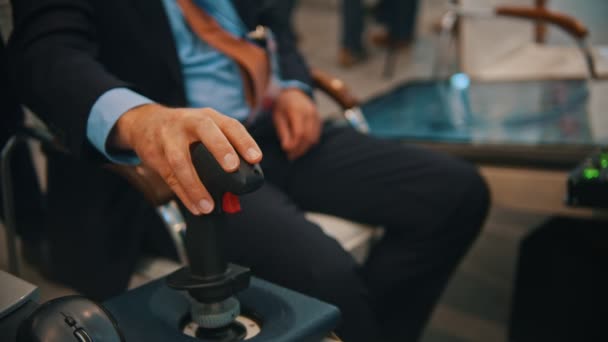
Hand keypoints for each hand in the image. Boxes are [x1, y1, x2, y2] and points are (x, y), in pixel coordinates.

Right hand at [111, 104, 261, 214]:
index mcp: (208, 117)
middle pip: (205, 130)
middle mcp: (189, 122)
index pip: (230, 124)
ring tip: (208, 206)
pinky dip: (184, 194)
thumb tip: (240, 185)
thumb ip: (224, 150)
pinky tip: (195, 207)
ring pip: (181, 160)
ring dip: (195, 185)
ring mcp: (169, 137)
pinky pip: (170, 177)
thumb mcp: (205, 129)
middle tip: (232, 167)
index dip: (244, 140)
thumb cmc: (185, 129)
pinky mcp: (155, 155)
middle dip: (220, 148)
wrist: (145, 122)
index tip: (256, 158)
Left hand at [272, 88, 320, 159]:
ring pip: (313, 138)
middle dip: (299, 149)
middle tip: (290, 157)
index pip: (299, 132)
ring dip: (304, 148)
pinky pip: (316, 135)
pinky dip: (309, 143)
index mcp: (298, 111)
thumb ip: (283, 132)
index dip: (294, 144)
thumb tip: (286, 147)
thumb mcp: (278, 117)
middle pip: (308, 137)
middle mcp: (310, 113)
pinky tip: (301, 146)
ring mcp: (316, 116)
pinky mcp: (319, 120)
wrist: (295, 92)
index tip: (286, 151)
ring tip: (294, 154)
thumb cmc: (283, 105)